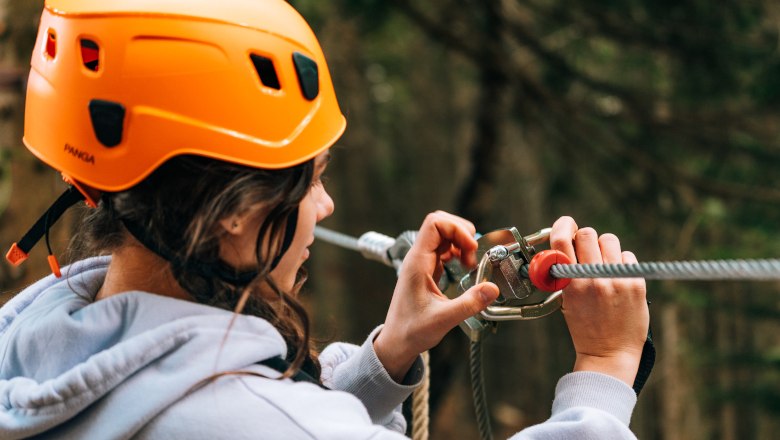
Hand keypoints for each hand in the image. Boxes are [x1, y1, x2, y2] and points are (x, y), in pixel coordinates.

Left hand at [373, 211, 499, 381]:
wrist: (397, 342)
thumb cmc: (411, 331)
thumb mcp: (443, 320)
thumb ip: (468, 304)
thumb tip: (492, 289)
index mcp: (417, 263)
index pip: (435, 224)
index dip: (457, 229)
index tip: (471, 249)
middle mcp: (418, 258)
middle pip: (441, 224)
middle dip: (462, 233)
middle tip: (473, 256)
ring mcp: (422, 263)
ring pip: (444, 236)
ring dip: (462, 243)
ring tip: (471, 264)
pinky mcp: (428, 270)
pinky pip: (445, 249)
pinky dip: (459, 252)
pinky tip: (465, 267)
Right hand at [550, 216, 648, 385]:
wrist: (610, 354)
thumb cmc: (586, 327)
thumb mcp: (566, 300)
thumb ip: (566, 273)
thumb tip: (571, 244)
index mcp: (571, 283)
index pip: (563, 240)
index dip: (563, 226)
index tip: (565, 224)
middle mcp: (593, 278)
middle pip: (588, 234)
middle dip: (585, 239)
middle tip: (586, 251)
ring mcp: (616, 280)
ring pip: (610, 240)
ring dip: (605, 248)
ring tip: (604, 265)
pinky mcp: (635, 283)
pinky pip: (627, 256)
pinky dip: (622, 262)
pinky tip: (618, 278)